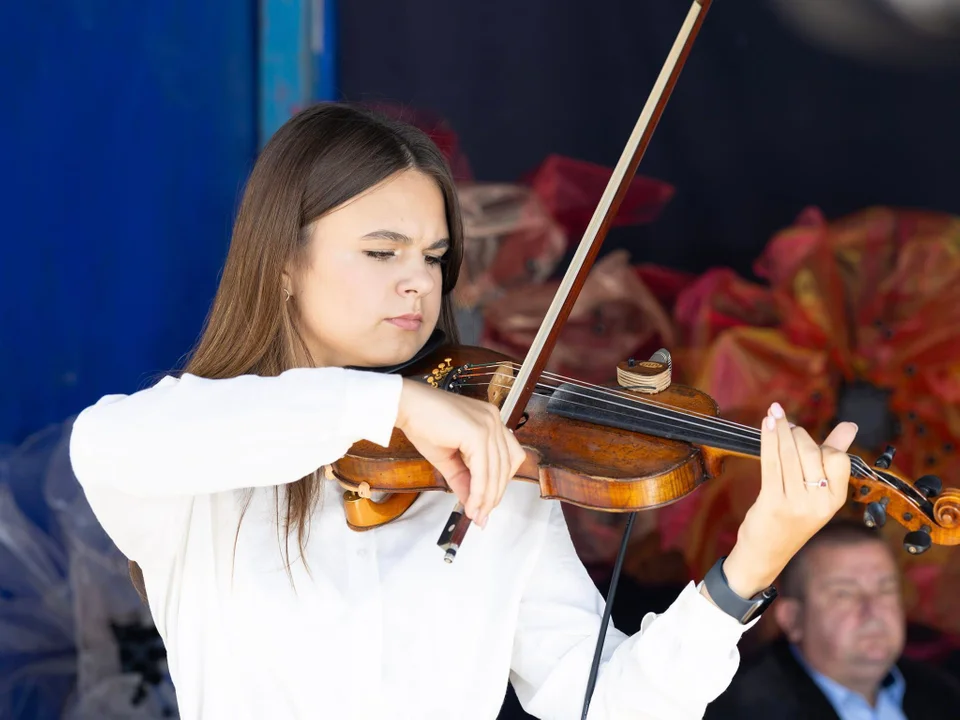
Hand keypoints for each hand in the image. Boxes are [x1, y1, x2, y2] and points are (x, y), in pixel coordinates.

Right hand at [395, 378, 525, 526]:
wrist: (405, 406)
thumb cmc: (423, 424)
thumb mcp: (448, 459)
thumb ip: (463, 480)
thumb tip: (472, 503)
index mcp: (490, 421)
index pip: (508, 457)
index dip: (501, 483)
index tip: (488, 503)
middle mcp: (493, 420)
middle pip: (506, 466)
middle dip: (494, 495)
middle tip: (482, 515)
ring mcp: (488, 424)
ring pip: (496, 470)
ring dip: (486, 497)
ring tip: (476, 514)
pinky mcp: (478, 432)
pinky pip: (483, 470)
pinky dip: (478, 491)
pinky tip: (471, 503)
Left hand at [720, 402, 857, 597]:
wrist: (764, 555)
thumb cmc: (790, 518)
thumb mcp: (816, 493)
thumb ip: (833, 458)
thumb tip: (851, 426)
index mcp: (836, 500)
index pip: (839, 459)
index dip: (821, 442)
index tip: (802, 434)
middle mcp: (820, 503)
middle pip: (812, 453)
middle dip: (796, 434)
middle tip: (784, 426)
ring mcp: (797, 504)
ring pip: (790, 455)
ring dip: (780, 430)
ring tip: (773, 414)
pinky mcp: (773, 502)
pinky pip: (771, 462)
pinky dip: (768, 439)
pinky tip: (766, 423)